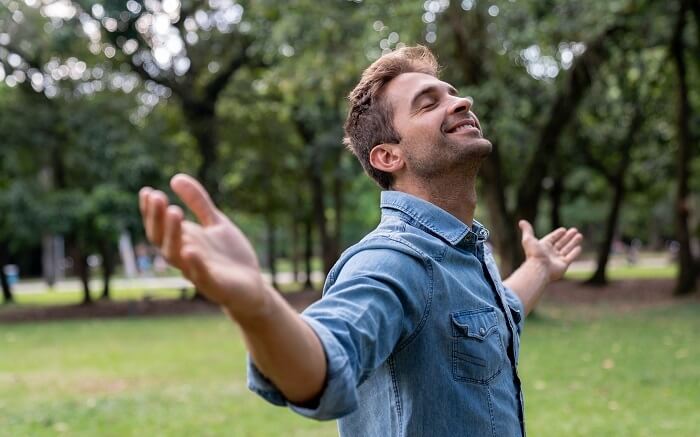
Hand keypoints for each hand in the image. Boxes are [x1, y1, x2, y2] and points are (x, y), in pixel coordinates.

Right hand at [139, 174, 269, 319]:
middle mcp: (185, 256)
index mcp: (184, 241)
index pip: (159, 226)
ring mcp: (197, 271)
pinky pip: (200, 275)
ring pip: (175, 255)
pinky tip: (190, 249)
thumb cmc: (229, 256)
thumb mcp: (215, 223)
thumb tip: (175, 177)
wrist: (252, 287)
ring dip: (173, 234)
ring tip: (174, 211)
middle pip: (161, 239)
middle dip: (157, 219)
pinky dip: (194, 263)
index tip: (147, 191)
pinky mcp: (214, 285)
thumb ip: (198, 202)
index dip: (151, 211)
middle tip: (157, 197)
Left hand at [518, 220, 582, 281]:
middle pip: (561, 243)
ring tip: (580, 235)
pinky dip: (575, 252)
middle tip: (575, 230)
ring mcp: (557, 259)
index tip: (564, 229)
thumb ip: (527, 230)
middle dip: (568, 237)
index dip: (557, 234)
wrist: (539, 268)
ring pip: (567, 249)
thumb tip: (521, 221)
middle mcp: (550, 253)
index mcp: (543, 247)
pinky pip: (570, 257)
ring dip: (573, 242)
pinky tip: (579, 247)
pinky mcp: (563, 265)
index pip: (552, 238)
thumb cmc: (534, 254)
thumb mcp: (528, 239)